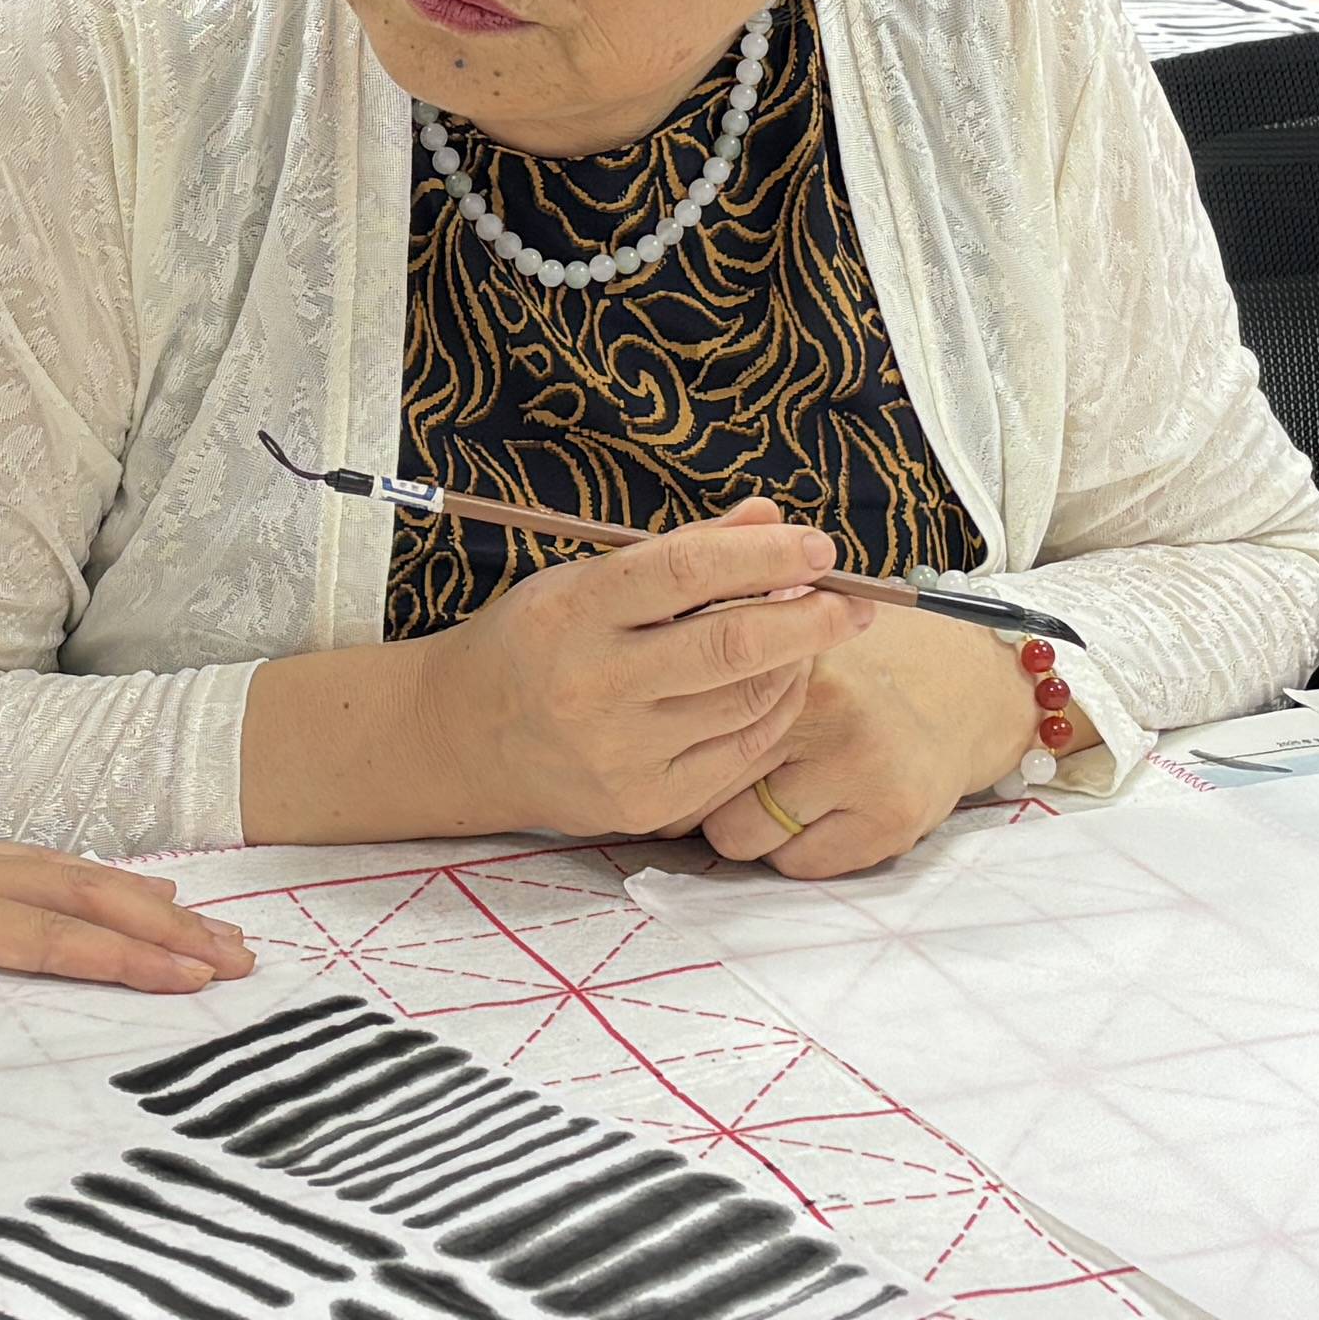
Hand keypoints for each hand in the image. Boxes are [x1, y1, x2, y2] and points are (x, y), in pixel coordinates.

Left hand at [0, 760, 253, 1055]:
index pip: (32, 936)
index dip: (112, 956)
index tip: (184, 976)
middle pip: (76, 899)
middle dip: (161, 930)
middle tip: (239, 956)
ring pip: (67, 879)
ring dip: (143, 905)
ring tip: (211, 929)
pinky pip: (39, 870)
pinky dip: (97, 884)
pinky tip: (126, 893)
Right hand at [425, 503, 876, 840]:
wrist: (459, 739)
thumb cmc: (532, 643)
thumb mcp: (584, 578)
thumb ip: (681, 550)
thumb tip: (771, 516)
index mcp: (575, 612)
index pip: (689, 572)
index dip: (767, 556)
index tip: (820, 547)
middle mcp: (594, 686)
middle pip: (733, 645)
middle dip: (813, 617)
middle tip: (859, 597)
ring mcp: (619, 753)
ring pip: (747, 702)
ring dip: (798, 662)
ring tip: (816, 633)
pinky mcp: (641, 802)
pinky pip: (739, 753)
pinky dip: (775, 712)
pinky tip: (784, 683)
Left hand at [695, 615, 1037, 876]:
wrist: (955, 701)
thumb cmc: (837, 687)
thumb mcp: (779, 656)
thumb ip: (709, 670)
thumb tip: (625, 741)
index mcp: (780, 651)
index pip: (678, 720)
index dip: (661, 748)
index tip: (665, 751)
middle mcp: (820, 701)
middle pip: (695, 783)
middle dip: (694, 794)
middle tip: (728, 779)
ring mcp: (858, 761)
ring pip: (736, 834)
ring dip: (746, 827)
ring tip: (783, 793)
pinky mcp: (887, 817)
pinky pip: (791, 865)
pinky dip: (795, 851)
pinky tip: (824, 814)